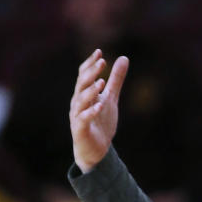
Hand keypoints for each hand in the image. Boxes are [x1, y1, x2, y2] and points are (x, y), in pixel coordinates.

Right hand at [69, 49, 128, 171]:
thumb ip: (116, 80)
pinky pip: (84, 119)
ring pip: (81, 100)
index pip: (83, 75)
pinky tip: (100, 106)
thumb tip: (124, 58)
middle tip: (102, 62)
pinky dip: (91, 112)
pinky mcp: (80, 129)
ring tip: (102, 82)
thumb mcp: (111, 98)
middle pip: (82, 84)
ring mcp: (78, 115)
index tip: (99, 52)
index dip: (90, 64)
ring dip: (91, 91)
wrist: (96, 149)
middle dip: (91, 72)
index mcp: (84, 94)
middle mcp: (78, 102)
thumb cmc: (101, 122)